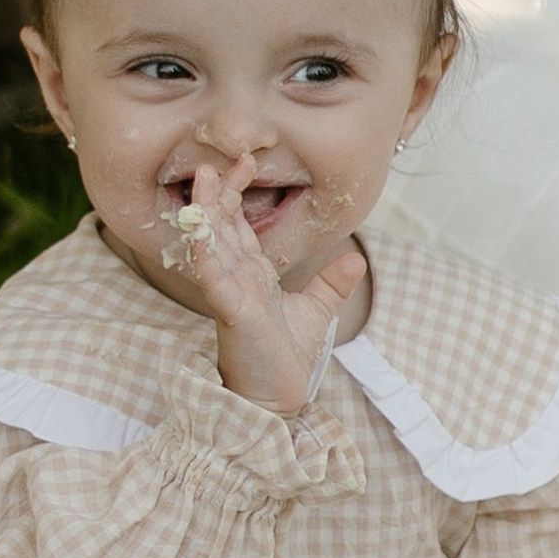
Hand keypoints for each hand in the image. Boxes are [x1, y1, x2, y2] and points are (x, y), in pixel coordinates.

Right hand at [183, 160, 366, 416]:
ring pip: (211, 244)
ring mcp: (230, 294)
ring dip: (205, 211)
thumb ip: (330, 284)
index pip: (238, 225)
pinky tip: (202, 231)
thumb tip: (356, 260)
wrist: (278, 399)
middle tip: (217, 158)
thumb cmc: (285, 360)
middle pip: (220, 225)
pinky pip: (214, 279)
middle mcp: (235, 279)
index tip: (247, 161)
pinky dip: (207, 254)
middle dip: (217, 191)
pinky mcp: (231, 313)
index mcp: (251, 275)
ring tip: (202, 178)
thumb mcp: (315, 312)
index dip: (237, 192)